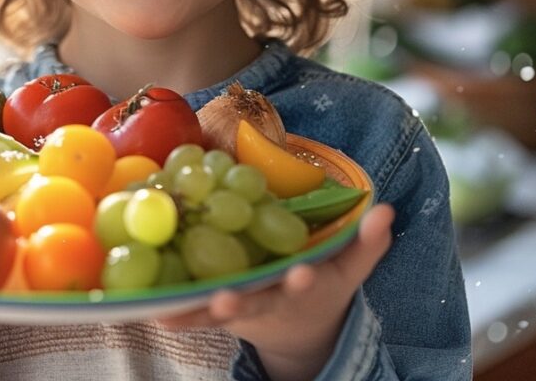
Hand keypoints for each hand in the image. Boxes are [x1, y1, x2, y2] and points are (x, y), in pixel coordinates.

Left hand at [155, 203, 394, 380]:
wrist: (299, 328)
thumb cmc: (322, 286)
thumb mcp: (349, 268)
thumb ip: (368, 242)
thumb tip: (386, 208)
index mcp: (301, 288)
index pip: (304, 285)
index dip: (303, 280)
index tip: (302, 273)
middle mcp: (268, 302)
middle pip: (254, 305)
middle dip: (241, 304)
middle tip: (225, 302)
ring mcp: (240, 310)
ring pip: (216, 315)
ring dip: (195, 313)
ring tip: (169, 313)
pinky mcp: (214, 312)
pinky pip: (192, 313)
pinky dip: (173, 312)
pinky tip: (148, 308)